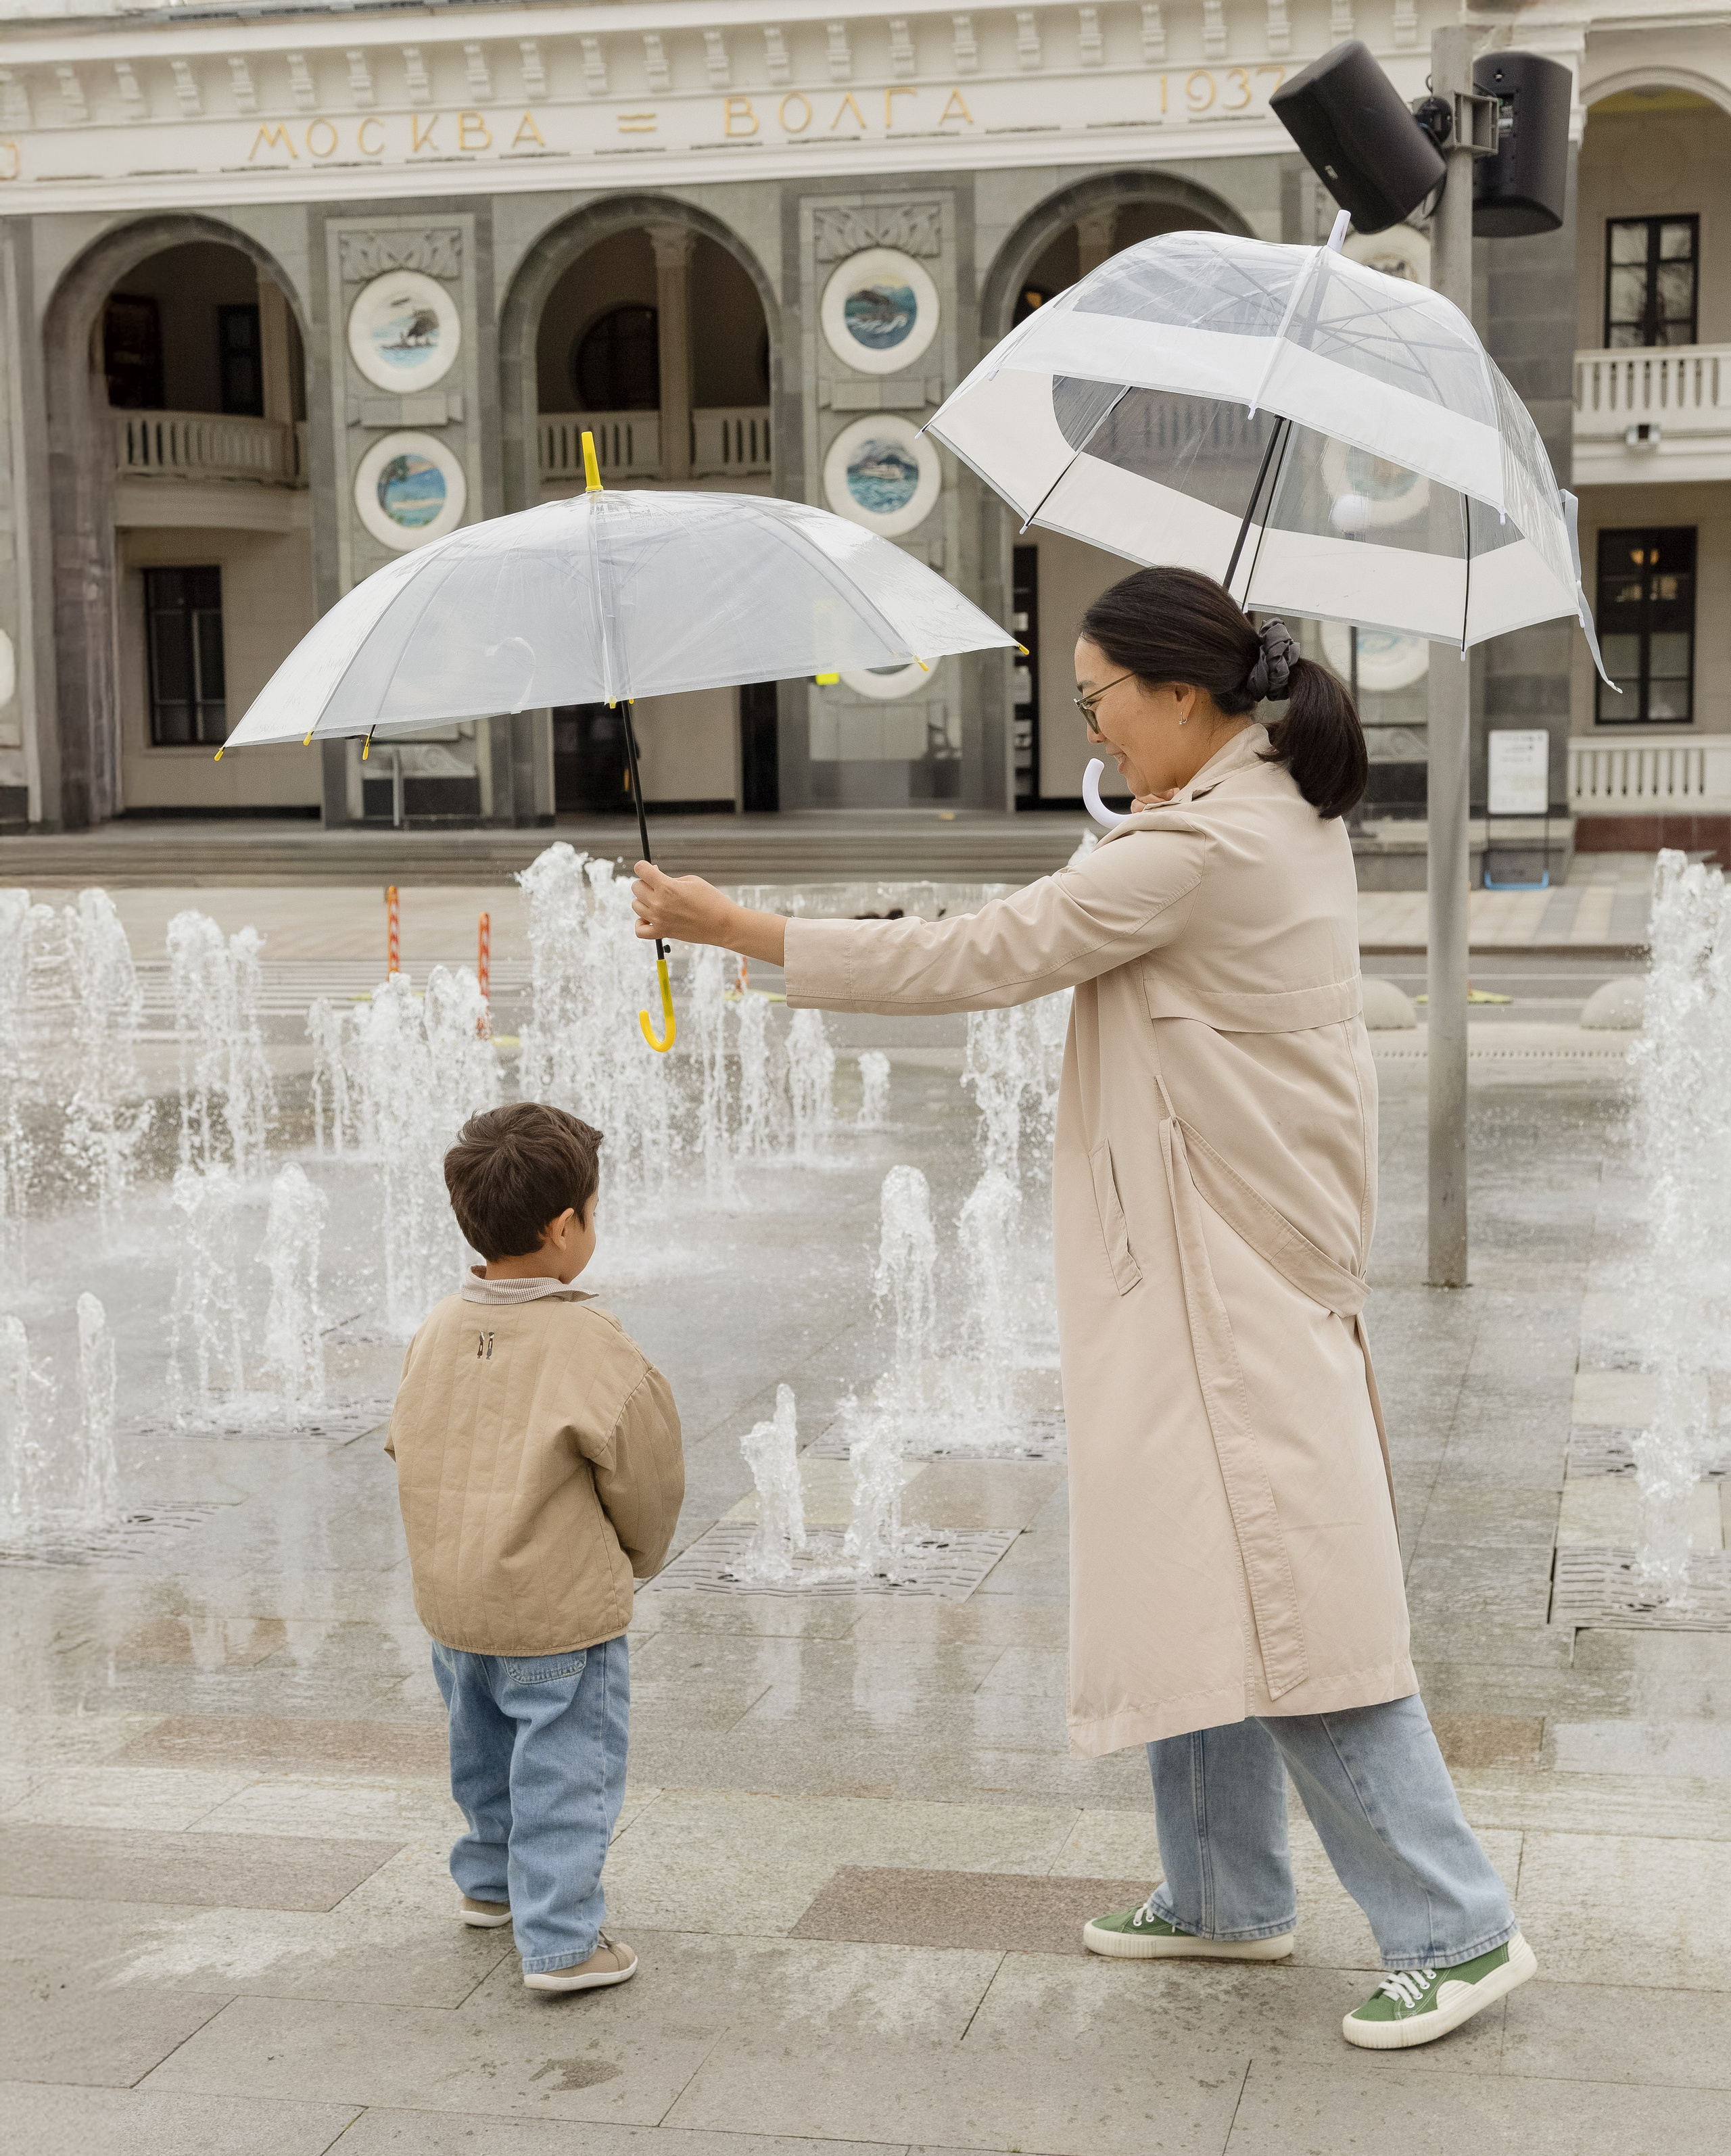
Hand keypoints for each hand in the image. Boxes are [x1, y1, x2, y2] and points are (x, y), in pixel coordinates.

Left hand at [631, 863, 789, 965]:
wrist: (723, 924)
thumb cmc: (712, 900)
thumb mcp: (692, 881)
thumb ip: (671, 879)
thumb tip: (657, 879)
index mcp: (667, 886)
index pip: (641, 869)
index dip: (643, 866)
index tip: (649, 869)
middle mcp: (659, 903)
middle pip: (636, 887)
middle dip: (645, 882)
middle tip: (658, 885)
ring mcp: (659, 919)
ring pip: (635, 905)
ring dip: (643, 900)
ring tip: (658, 901)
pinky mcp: (663, 932)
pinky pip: (639, 930)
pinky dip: (641, 923)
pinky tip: (649, 917)